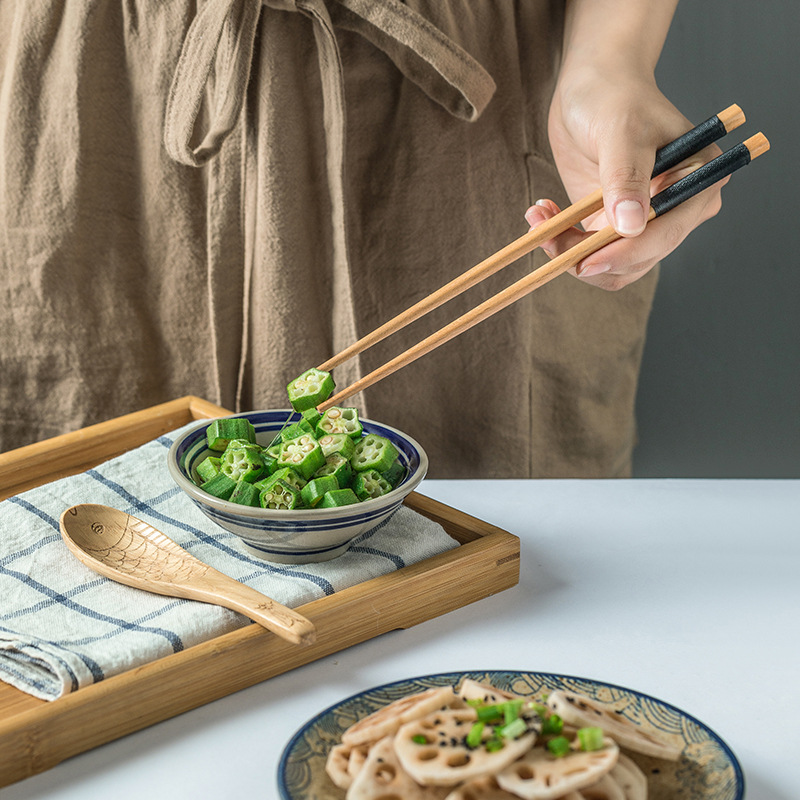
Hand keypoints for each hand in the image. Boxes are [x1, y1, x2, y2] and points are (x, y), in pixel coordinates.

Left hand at [526, 15, 725, 290]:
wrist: (592, 87)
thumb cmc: (615, 96)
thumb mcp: (619, 131)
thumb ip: (625, 178)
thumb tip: (632, 226)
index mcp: (697, 183)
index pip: (665, 234)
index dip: (625, 254)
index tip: (586, 262)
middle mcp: (677, 210)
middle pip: (636, 259)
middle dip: (588, 254)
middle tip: (544, 233)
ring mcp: (645, 222)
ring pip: (609, 265)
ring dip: (569, 252)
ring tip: (539, 219)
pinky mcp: (614, 226)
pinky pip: (590, 254)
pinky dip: (563, 245)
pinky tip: (543, 215)